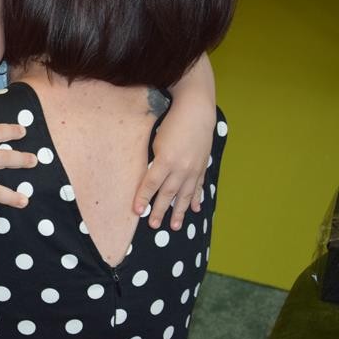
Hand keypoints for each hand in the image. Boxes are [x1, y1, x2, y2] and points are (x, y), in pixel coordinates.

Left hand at [133, 102, 214, 230]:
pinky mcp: (202, 166)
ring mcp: (194, 169)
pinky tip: (196, 209)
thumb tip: (150, 179)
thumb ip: (155, 161)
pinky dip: (196, 199)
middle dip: (160, 211)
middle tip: (154, 225)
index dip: (143, 198)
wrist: (197, 111)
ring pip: (185, 195)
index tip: (136, 211)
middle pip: (168, 194)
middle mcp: (181, 168)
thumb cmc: (172, 122)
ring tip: (174, 226)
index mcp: (166, 160)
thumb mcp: (157, 140)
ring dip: (179, 211)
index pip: (151, 184)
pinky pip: (198, 187)